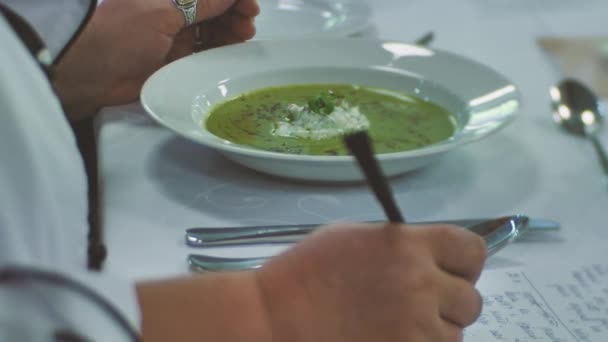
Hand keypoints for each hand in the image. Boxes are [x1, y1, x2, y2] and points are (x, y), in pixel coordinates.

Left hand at [53, 0, 258, 119]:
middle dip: (233, 13)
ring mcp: (172, 36)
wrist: (87, 74)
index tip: (249, 6)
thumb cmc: (120, 34)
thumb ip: (201, 1)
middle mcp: (171, 10)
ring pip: (211, 31)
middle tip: (247, 25)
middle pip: (211, 9)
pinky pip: (203, 53)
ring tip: (242, 37)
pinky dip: (218, 51)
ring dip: (229, 32)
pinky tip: (230, 52)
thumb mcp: (163, 10)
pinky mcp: (173, 61)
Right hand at [256, 222, 485, 340]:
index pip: (471, 250)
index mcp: (406, 245)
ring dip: (436, 331)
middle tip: (421, 303)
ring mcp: (416, 328)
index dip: (463, 262)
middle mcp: (420, 285)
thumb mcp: (354, 237)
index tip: (449, 270)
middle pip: (471, 299)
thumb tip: (428, 257)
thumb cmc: (307, 271)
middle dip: (450, 301)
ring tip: (400, 326)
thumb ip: (399, 244)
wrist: (277, 319)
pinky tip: (391, 338)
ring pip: (456, 334)